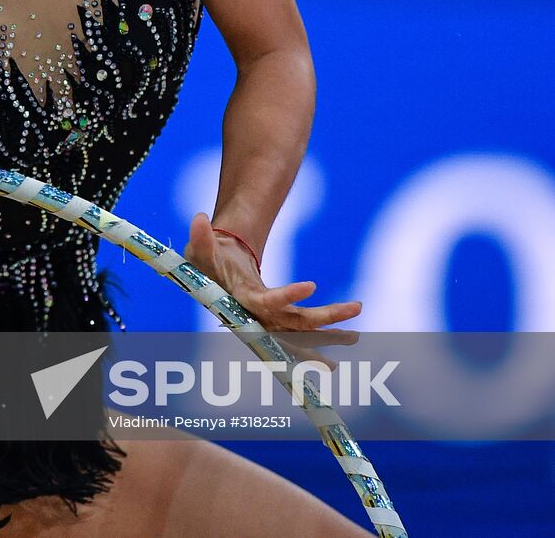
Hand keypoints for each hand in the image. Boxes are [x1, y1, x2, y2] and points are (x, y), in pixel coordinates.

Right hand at [182, 212, 360, 334]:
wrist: (213, 274)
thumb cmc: (207, 260)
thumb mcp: (201, 248)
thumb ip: (200, 238)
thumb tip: (199, 217)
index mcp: (241, 299)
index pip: (266, 302)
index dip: (287, 296)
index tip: (311, 284)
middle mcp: (259, 316)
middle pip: (294, 322)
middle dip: (324, 318)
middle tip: (354, 308)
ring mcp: (270, 320)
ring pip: (303, 331)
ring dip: (329, 333)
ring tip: (355, 335)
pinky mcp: (279, 319)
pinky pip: (304, 331)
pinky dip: (323, 336)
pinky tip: (346, 336)